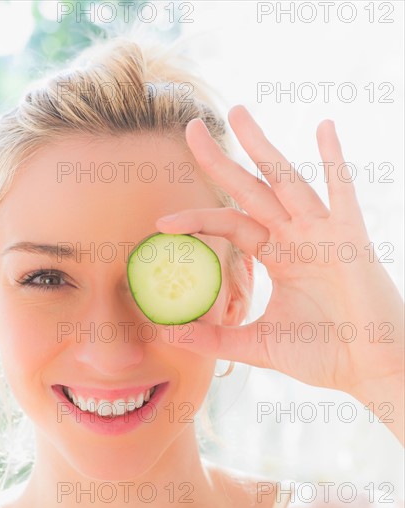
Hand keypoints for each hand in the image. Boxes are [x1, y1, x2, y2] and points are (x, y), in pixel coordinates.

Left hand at [156, 106, 403, 395]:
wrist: (370, 370)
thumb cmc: (321, 354)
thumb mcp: (257, 343)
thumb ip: (214, 337)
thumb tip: (168, 334)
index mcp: (275, 255)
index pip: (229, 223)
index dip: (197, 220)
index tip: (161, 225)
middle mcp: (295, 236)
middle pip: (250, 188)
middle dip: (221, 159)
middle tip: (190, 128)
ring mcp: (323, 232)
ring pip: (287, 181)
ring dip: (263, 147)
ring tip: (238, 113)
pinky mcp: (351, 238)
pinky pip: (342, 192)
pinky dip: (334, 161)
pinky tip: (324, 127)